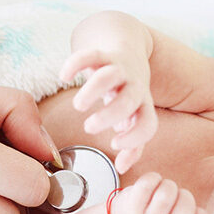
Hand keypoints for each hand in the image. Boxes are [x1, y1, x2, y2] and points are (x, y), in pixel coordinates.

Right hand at [60, 47, 157, 172]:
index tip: (113, 143)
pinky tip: (65, 76)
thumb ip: (131, 144)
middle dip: (109, 116)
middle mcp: (134, 86)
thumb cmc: (127, 90)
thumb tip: (122, 168)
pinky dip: (75, 64)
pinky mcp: (102, 53)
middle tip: (89, 127)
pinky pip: (90, 54)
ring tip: (78, 106)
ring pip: (109, 76)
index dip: (134, 137)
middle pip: (130, 99)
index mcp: (142, 105)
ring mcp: (119, 68)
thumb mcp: (133, 116)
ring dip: (93, 91)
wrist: (127, 45)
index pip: (148, 123)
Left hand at [106, 172, 213, 213]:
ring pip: (165, 196)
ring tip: (166, 190)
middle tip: (179, 197)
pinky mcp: (130, 208)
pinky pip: (148, 184)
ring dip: (169, 186)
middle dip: (186, 197)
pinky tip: (153, 184)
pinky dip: (154, 178)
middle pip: (184, 213)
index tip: (194, 212)